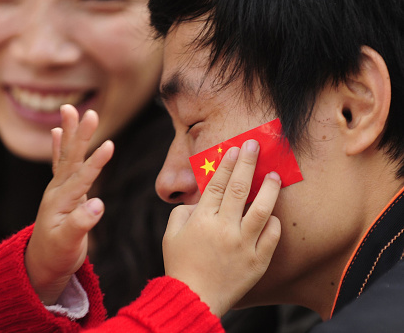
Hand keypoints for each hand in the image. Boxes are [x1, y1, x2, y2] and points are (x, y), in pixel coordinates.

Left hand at [25, 104, 113, 304]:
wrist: (42, 264)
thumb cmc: (56, 255)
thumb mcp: (69, 245)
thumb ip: (81, 224)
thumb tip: (98, 204)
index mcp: (61, 202)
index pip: (82, 179)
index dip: (96, 163)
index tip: (110, 145)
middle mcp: (58, 191)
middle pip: (71, 158)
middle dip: (80, 135)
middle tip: (90, 113)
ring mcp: (58, 189)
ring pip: (66, 156)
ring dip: (70, 133)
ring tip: (70, 109)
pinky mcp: (62, 191)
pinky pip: (60, 164)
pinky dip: (59, 147)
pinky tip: (56, 131)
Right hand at [163, 139, 281, 316]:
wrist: (193, 298)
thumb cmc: (180, 264)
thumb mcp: (171, 234)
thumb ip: (184, 212)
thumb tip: (200, 201)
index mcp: (202, 219)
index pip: (217, 183)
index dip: (228, 163)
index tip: (236, 149)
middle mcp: (225, 228)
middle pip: (239, 188)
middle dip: (248, 163)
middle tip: (255, 146)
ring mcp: (244, 245)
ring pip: (262, 210)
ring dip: (268, 189)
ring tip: (273, 175)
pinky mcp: (258, 261)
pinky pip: (272, 237)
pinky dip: (274, 223)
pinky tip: (273, 214)